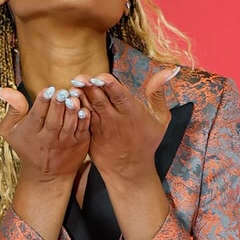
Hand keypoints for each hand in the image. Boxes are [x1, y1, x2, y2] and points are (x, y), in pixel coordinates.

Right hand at [0, 85, 90, 188]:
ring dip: (72, 111)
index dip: (42, 102)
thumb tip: (1, 89)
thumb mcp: (11, 130)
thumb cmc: (27, 147)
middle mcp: (47, 141)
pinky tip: (84, 109)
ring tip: (73, 97)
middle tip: (62, 92)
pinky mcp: (79, 145)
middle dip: (58, 105)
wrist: (47, 175)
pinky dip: (84, 120)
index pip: (36, 116)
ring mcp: (64, 144)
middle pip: (54, 121)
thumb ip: (12, 108)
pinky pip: (82, 131)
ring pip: (69, 125)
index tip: (48, 90)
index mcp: (30, 134)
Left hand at [72, 69, 177, 193]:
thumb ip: (158, 93)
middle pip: (99, 99)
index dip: (108, 85)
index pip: (119, 95)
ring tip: (73, 84)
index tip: (100, 77)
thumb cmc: (147, 141)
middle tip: (80, 77)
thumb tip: (170, 69)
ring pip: (87, 107)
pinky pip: (81, 120)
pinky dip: (75, 109)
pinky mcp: (90, 135)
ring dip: (80, 96)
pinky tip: (69, 100)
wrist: (130, 170)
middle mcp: (114, 119)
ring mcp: (100, 127)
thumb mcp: (160, 118)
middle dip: (89, 87)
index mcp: (131, 112)